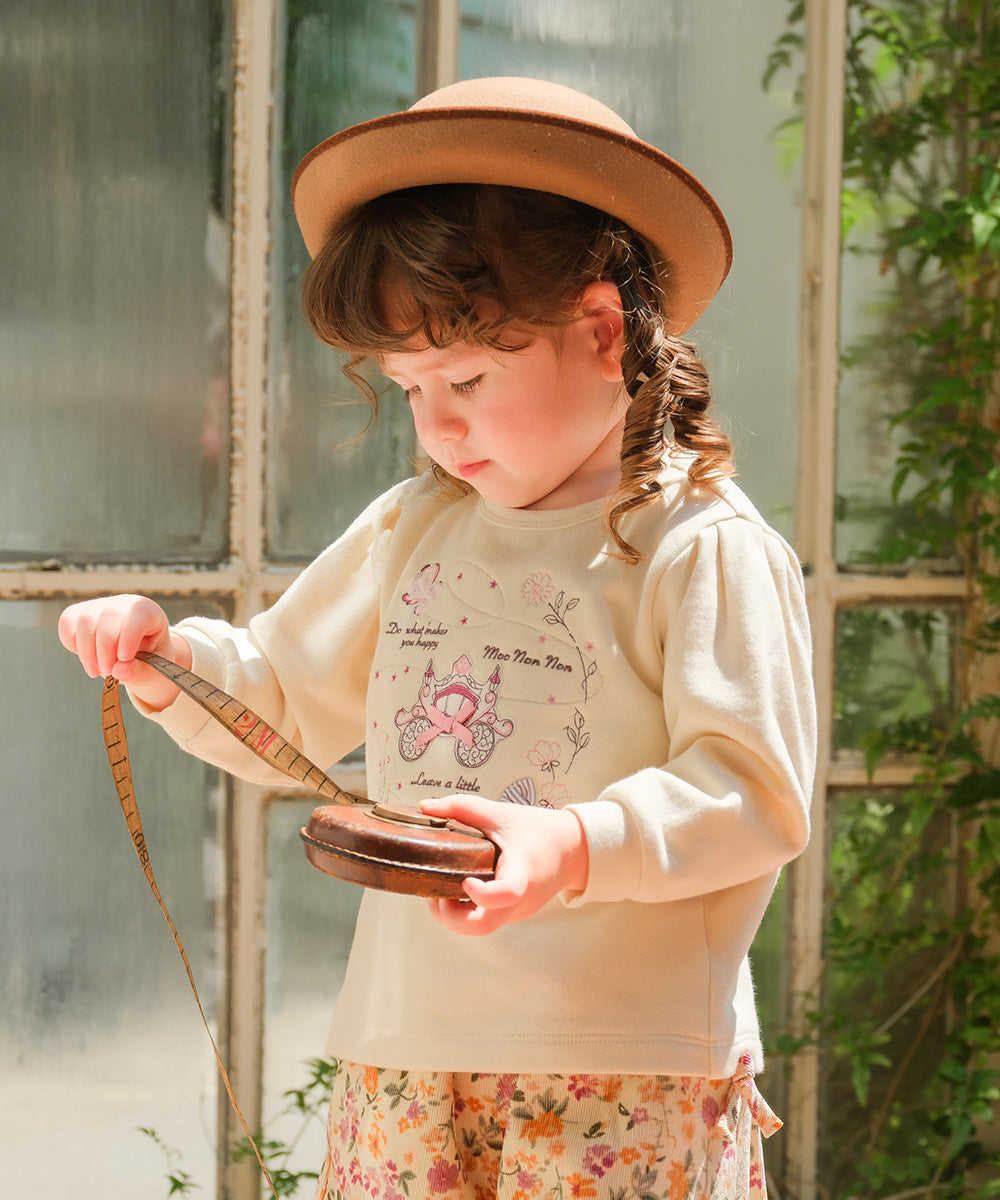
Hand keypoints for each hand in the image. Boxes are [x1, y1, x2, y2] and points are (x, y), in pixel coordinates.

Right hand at [57, 594, 191, 710]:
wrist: (139, 661)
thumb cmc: (151, 664)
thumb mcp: (153, 673)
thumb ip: (139, 672)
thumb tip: (119, 670)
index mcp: (150, 612)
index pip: (139, 614)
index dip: (129, 636)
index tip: (123, 659)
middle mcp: (125, 604)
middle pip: (108, 616)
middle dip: (105, 649)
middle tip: (108, 672)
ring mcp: (100, 606)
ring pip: (85, 620)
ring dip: (87, 651)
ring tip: (97, 671)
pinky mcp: (80, 614)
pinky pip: (67, 622)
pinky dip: (72, 644)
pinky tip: (86, 659)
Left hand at [419, 795, 588, 935]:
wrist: (572, 848)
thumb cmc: (537, 829)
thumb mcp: (500, 812)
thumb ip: (461, 807)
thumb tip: (425, 807)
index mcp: (522, 871)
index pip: (506, 893)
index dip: (481, 894)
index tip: (465, 880)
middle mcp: (520, 899)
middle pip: (482, 927)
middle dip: (450, 917)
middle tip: (435, 893)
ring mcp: (517, 911)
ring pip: (480, 928)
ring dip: (454, 915)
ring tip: (441, 887)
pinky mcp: (513, 914)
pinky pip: (485, 920)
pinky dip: (466, 910)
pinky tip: (457, 888)